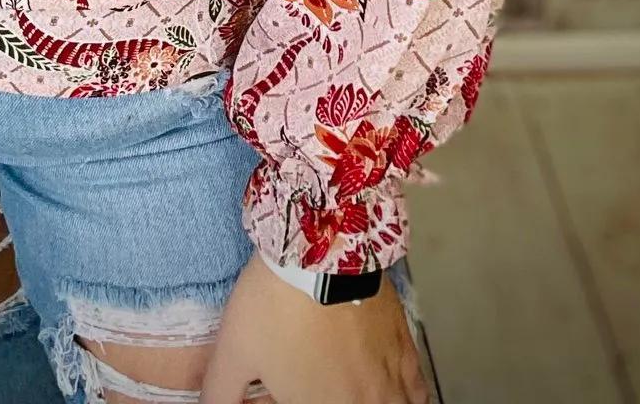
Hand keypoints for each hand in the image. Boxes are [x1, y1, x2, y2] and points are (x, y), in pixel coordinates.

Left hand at [199, 254, 429, 403]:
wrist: (319, 250)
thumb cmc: (274, 305)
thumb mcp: (234, 350)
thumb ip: (220, 392)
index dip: (300, 400)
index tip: (294, 390)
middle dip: (333, 398)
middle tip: (321, 386)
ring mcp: (389, 382)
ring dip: (375, 402)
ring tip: (353, 389)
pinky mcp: (406, 350)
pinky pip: (418, 392)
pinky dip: (407, 397)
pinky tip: (393, 391)